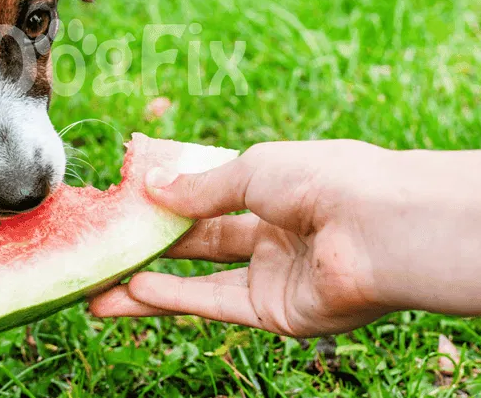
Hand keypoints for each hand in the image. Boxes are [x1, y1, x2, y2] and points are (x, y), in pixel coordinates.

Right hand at [89, 140, 398, 336]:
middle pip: (200, 241)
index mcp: (276, 188)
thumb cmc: (324, 180)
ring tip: (99, 286)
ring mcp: (275, 274)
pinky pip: (216, 303)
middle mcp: (275, 232)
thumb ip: (199, 187)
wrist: (381, 227)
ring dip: (149, 283)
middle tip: (104, 245)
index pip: (213, 195)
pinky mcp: (277, 311)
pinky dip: (173, 298)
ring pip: (200, 279)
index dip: (170, 199)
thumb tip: (150, 186)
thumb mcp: (250, 169)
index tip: (127, 200)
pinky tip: (132, 291)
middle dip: (152, 244)